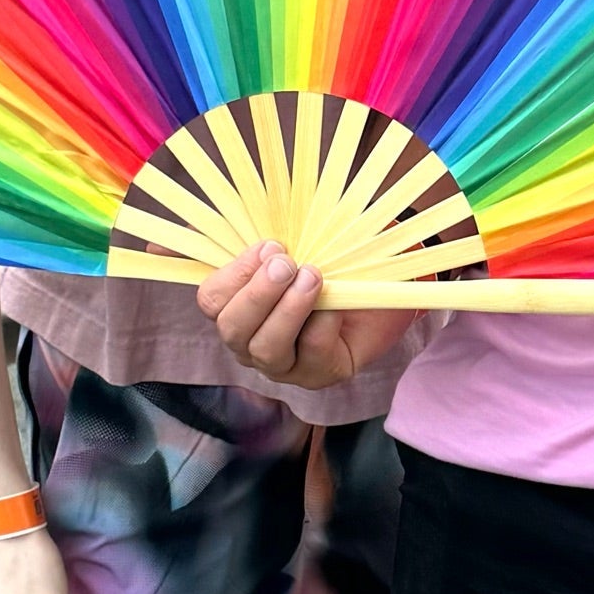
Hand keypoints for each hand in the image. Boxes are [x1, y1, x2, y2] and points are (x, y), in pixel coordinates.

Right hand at [197, 242, 414, 389]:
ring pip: (266, 349)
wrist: (382, 282)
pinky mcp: (319, 373)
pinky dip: (323, 323)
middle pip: (232, 328)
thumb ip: (263, 230)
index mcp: (238, 304)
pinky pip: (311, 354)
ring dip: (288, 310)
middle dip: (257, 294)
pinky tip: (337, 303)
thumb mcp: (297, 237)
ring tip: (312, 278)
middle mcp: (252, 339)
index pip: (211, 299)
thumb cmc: (329, 256)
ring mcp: (284, 363)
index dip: (234, 274)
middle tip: (286, 264)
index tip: (269, 246)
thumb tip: (216, 220)